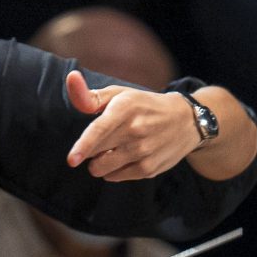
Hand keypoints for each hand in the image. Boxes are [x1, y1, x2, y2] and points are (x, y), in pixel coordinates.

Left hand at [65, 72, 202, 180]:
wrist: (186, 121)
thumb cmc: (144, 106)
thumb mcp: (120, 95)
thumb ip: (91, 95)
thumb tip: (71, 79)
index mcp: (126, 107)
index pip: (100, 129)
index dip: (84, 145)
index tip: (71, 160)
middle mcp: (136, 130)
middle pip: (96, 152)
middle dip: (90, 149)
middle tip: (104, 139)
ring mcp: (144, 151)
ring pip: (102, 168)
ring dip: (99, 162)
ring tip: (112, 150)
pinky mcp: (149, 169)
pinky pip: (115, 177)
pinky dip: (113, 170)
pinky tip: (125, 157)